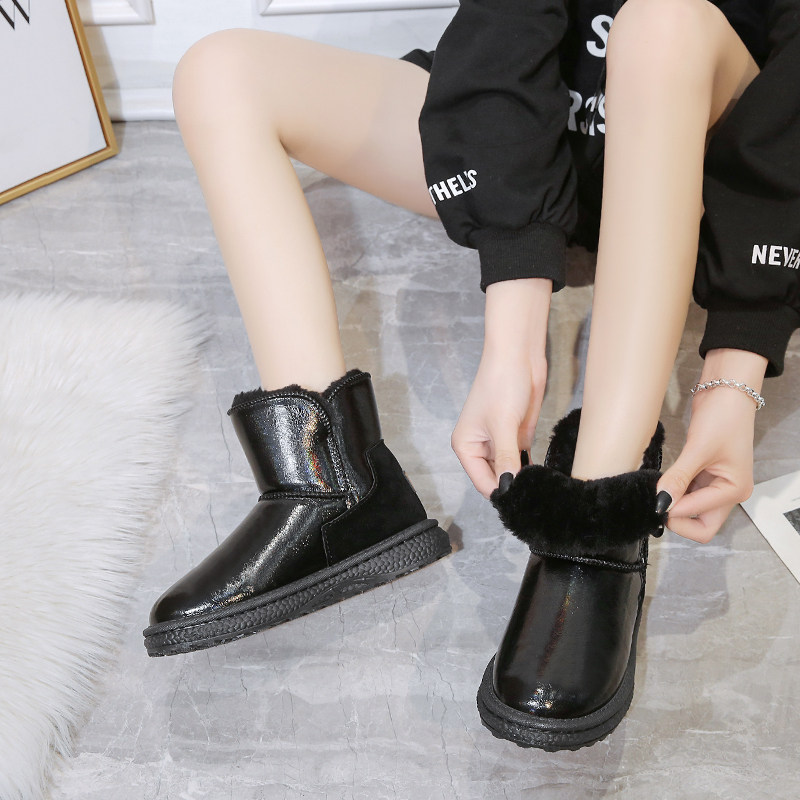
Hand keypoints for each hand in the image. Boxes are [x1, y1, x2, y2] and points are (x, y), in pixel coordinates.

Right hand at [451, 278, 550, 497]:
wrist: (519, 356)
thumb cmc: (501, 383)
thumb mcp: (503, 424)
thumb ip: (507, 459)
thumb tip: (510, 487)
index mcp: (466, 446)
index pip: (482, 481)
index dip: (500, 491)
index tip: (521, 501)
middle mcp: (480, 447)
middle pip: (495, 479)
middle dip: (512, 486)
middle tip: (534, 495)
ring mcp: (500, 443)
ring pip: (510, 472)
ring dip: (522, 479)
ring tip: (539, 488)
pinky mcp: (516, 437)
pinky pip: (522, 461)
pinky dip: (530, 469)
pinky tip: (542, 475)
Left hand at [656, 349, 766, 542]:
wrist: (726, 392)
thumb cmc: (723, 417)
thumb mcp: (698, 449)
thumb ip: (679, 478)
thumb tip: (661, 502)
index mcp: (734, 490)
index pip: (700, 518)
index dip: (674, 511)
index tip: (652, 501)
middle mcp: (728, 493)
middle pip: (702, 527)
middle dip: (678, 520)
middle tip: (655, 504)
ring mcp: (716, 485)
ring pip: (693, 512)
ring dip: (674, 506)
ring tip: (655, 491)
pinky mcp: (704, 475)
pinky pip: (687, 494)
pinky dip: (674, 493)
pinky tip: (662, 483)